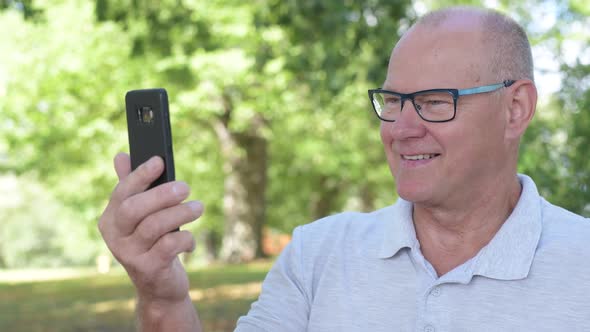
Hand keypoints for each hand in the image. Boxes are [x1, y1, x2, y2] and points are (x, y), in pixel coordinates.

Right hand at [98, 153, 203, 304]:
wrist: (159, 286)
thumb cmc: (152, 243)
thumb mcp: (141, 216)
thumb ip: (132, 187)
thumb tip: (121, 155)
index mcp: (110, 220)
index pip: (122, 192)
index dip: (140, 175)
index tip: (159, 160)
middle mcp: (115, 238)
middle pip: (134, 209)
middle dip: (161, 195)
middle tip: (186, 187)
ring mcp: (130, 255)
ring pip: (154, 226)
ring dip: (181, 213)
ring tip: (199, 207)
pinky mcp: (149, 269)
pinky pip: (169, 246)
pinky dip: (185, 238)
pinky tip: (190, 240)